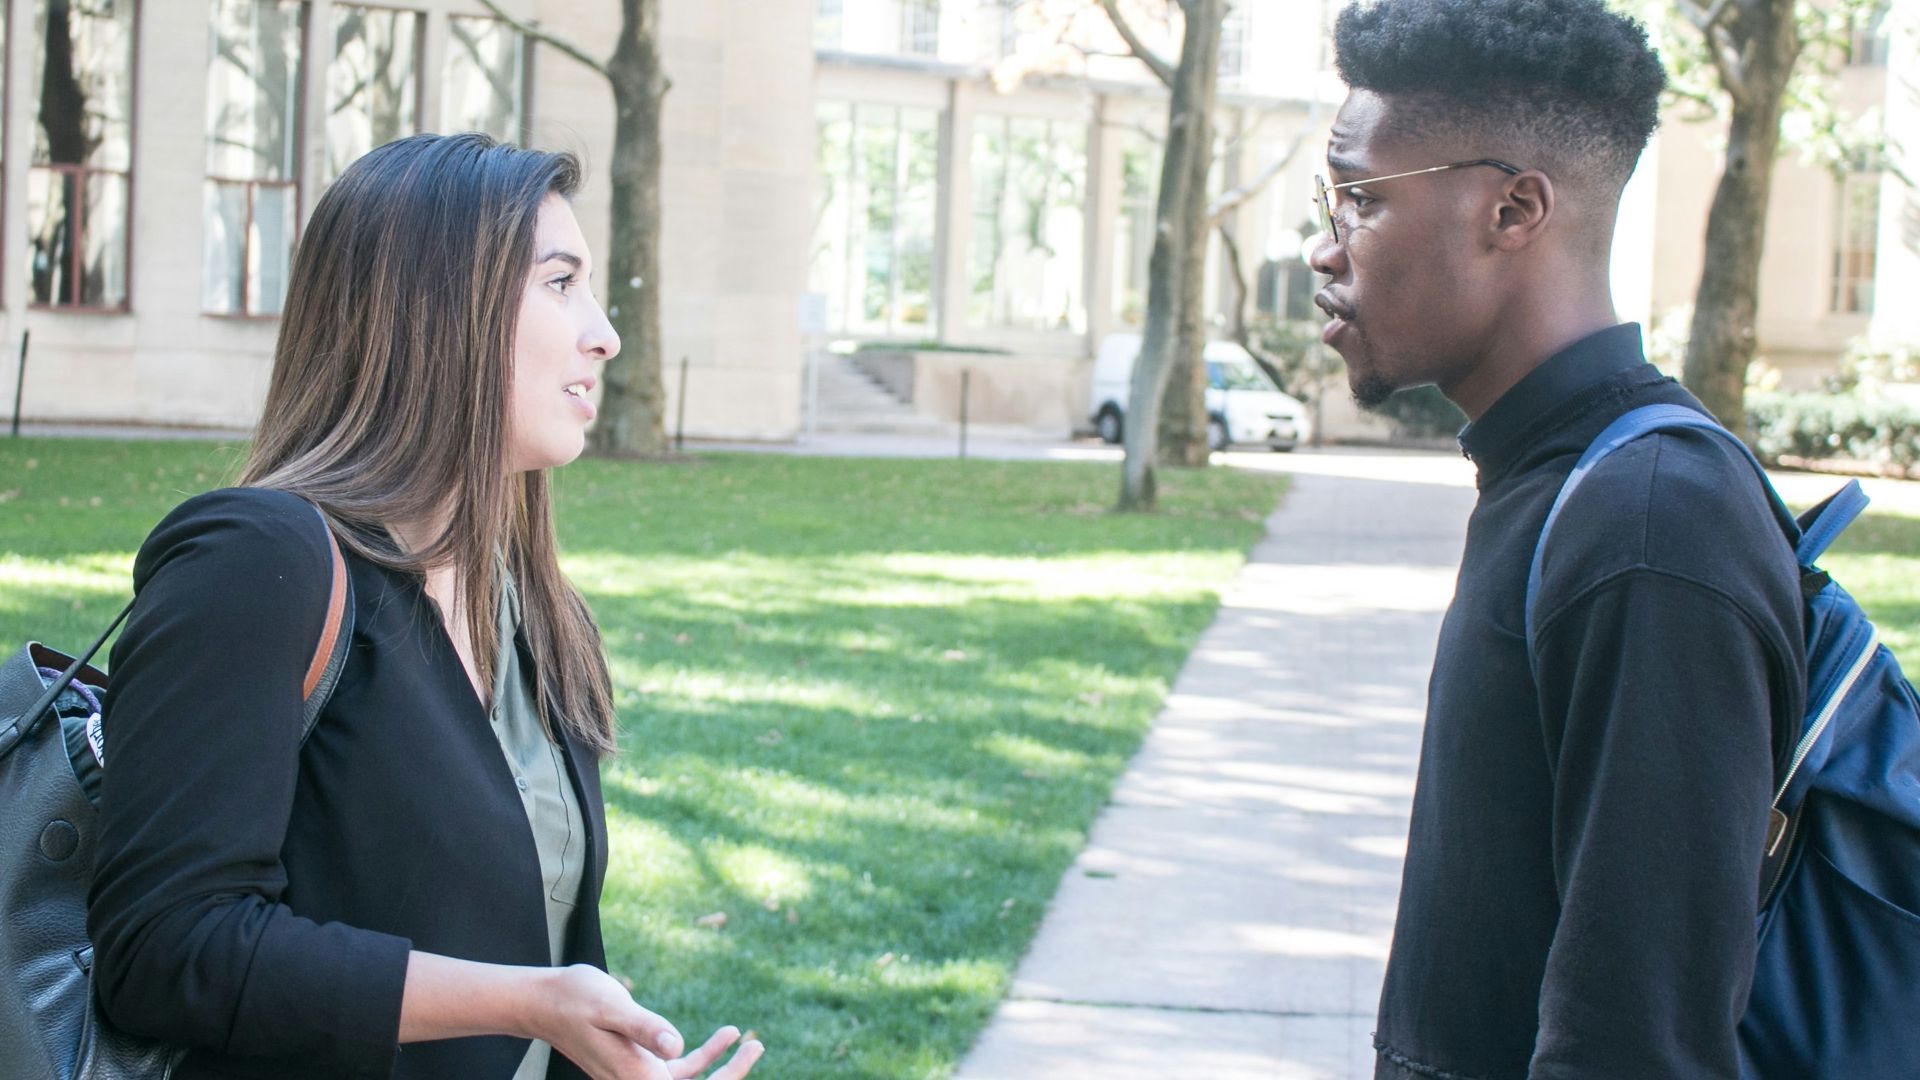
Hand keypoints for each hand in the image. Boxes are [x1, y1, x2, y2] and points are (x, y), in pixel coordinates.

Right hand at [531, 965, 763, 1079]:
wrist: (544, 1000)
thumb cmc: (576, 998)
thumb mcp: (613, 1007)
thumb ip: (645, 1028)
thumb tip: (677, 1047)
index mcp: (636, 1076)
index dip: (725, 1079)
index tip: (749, 1055)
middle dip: (730, 1075)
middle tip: (757, 1047)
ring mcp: (637, 1075)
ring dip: (721, 1066)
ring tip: (749, 1041)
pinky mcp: (637, 1064)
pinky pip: (678, 1069)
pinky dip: (702, 1056)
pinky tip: (723, 1035)